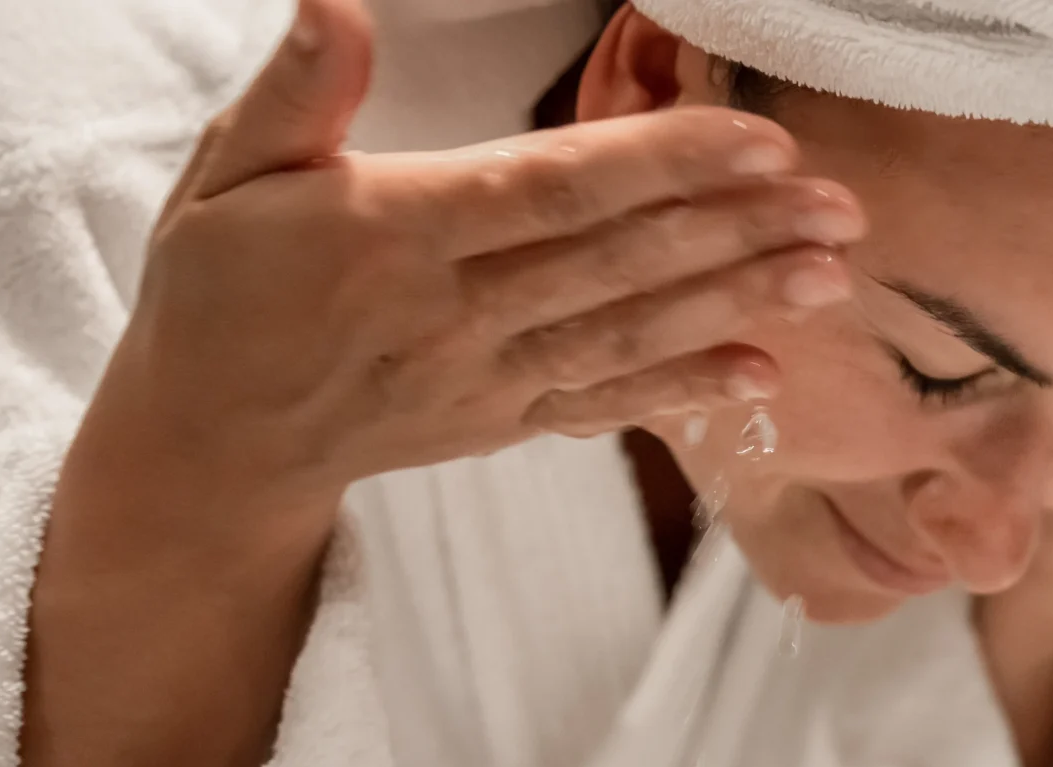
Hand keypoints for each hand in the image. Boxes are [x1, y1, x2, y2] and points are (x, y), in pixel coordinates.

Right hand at [73, 0, 865, 544]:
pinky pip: (606, 402)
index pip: (552, 188)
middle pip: (618, 263)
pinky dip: (686, 388)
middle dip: (738, 230)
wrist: (212, 438)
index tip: (755, 141)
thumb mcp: (229, 174)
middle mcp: (455, 311)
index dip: (661, 164)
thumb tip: (337, 4)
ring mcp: (488, 376)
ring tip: (830, 272)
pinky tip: (765, 368)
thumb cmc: (221, 288)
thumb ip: (296, 92)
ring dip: (737, 303)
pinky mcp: (504, 422)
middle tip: (840, 204)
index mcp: (398, 232)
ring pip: (629, 332)